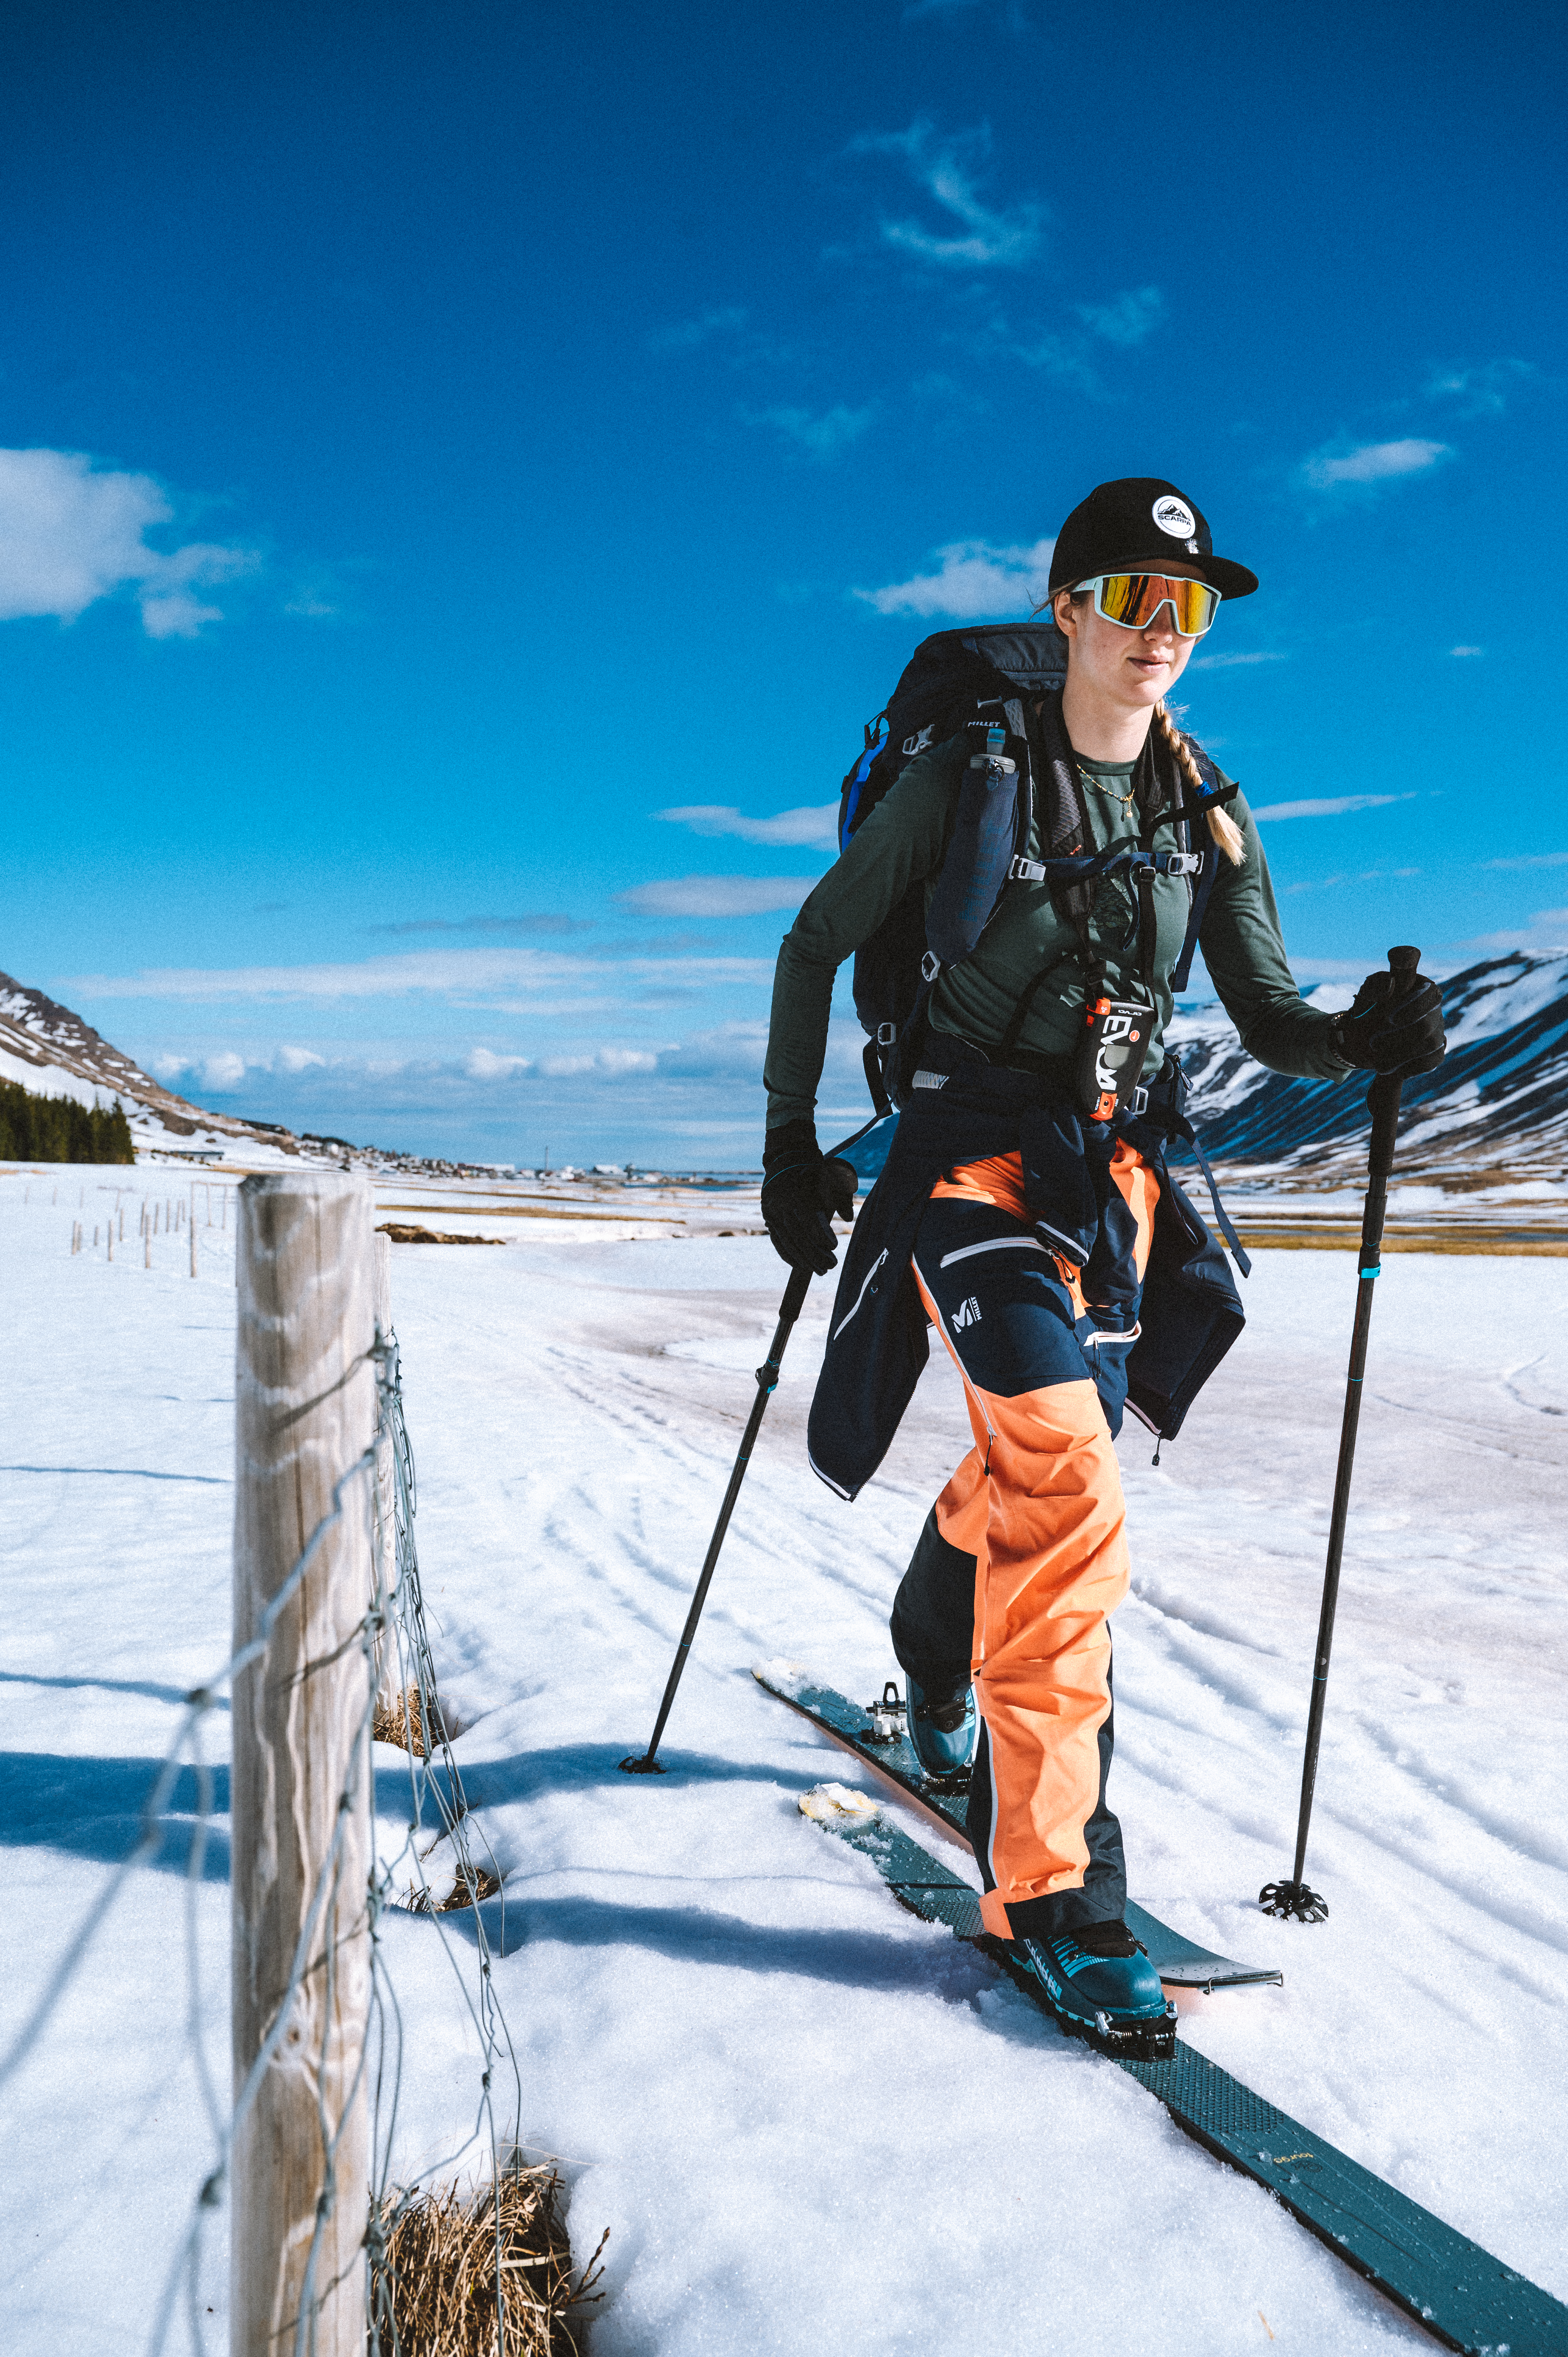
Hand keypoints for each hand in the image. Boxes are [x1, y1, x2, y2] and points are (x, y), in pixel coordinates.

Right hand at [761, 1121, 856, 1273]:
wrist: (786, 1161)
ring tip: (820, 1270)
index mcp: (796, 1194)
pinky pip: (778, 1242)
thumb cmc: (815, 1172)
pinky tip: (800, 1266)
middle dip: (815, 1254)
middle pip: (798, 1236)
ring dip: (804, 1259)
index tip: (834, 1246)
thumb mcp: (831, 1179)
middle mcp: (781, 1206)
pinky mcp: (769, 1219)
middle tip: (831, 1266)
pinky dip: (789, 1255)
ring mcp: (772, 1213)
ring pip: (787, 1242)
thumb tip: (848, 1217)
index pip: (808, 1221)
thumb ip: (841, 1197)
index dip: (821, 1236)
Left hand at [1332, 967, 1445, 1076]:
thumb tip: (1390, 983)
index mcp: (1419, 987)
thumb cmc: (1364, 1012)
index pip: (1429, 994)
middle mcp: (1433, 1007)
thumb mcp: (1364, 997)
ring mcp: (1437, 1027)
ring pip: (1431, 1044)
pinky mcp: (1436, 1049)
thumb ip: (1375, 988)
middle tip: (1374, 1044)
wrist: (1360, 1039)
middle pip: (1428, 1023)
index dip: (1414, 1007)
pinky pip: (1434, 1059)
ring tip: (1379, 1064)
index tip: (1389, 1019)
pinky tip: (1398, 1070)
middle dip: (1398, 1037)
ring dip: (1402, 1055)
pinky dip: (1415, 1067)